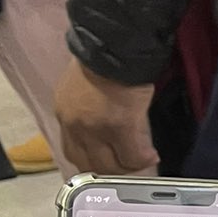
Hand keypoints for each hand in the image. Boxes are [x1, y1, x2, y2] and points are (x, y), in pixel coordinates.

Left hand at [54, 57, 157, 174]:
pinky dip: (143, 159)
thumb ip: (87, 108)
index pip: (73, 151)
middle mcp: (75, 126)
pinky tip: (152, 156)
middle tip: (127, 167)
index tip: (109, 162)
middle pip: (90, 164)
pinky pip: (133, 156)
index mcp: (65, 114)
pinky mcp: (120, 127)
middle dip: (110, 170)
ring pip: (111, 166)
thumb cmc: (103, 59)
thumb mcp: (83, 86)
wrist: (114, 46)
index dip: (92, 161)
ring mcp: (96, 130)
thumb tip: (103, 121)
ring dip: (127, 167)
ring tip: (141, 162)